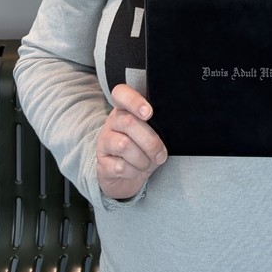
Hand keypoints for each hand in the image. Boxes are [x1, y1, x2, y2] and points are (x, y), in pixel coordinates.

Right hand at [96, 84, 167, 200]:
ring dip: (142, 159)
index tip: (149, 113)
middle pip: (128, 122)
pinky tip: (134, 171)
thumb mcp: (152, 135)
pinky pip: (119, 167)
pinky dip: (133, 172)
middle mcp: (112, 122)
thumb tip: (170, 126)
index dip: (134, 101)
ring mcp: (104, 142)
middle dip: (150, 141)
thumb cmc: (143, 150)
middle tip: (161, 154)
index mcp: (125, 109)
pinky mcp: (101, 164)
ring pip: (124, 145)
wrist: (127, 178)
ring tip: (147, 164)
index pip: (121, 93)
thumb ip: (157, 126)